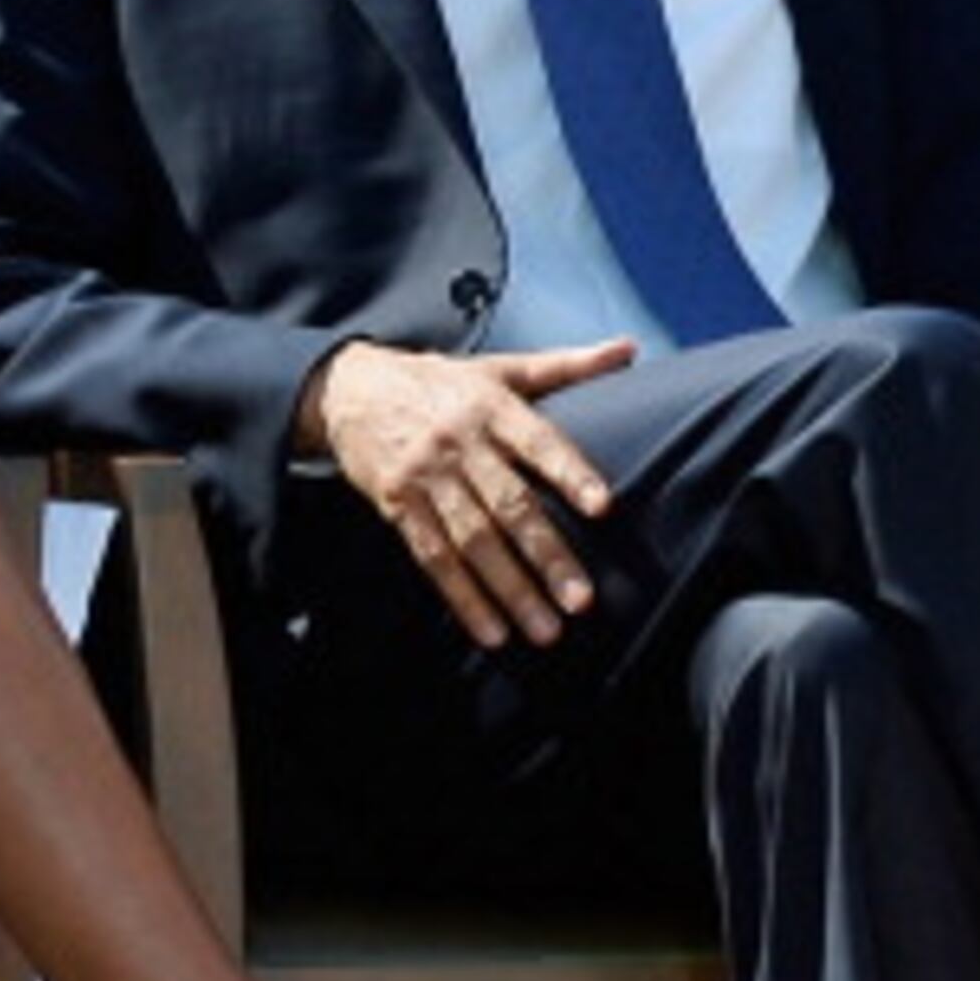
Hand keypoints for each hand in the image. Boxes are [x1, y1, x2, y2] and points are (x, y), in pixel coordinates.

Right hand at [303, 337, 634, 648]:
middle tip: (581, 600)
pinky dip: (463, 599)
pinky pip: (433, 559)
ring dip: (510, 590)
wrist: (350, 388)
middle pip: (508, 505)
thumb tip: (629, 348)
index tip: (603, 507)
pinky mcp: (398, 507)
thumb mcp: (499, 367)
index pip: (537, 441)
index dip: (570, 471)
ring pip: (473, 541)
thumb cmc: (439, 382)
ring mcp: (426, 478)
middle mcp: (459, 443)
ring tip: (546, 630)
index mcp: (491, 406)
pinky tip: (491, 632)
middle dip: (546, 555)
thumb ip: (566, 366)